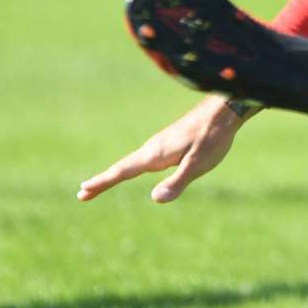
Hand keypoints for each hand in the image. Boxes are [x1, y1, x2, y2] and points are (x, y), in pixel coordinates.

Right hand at [77, 94, 246, 204]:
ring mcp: (160, 143)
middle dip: (103, 181)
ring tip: (99, 184)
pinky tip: (133, 169)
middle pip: (122, 167)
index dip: (103, 182)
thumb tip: (154, 198)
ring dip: (114, 173)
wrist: (225, 109)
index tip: (83, 191)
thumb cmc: (213, 137)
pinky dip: (129, 166)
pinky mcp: (169, 141)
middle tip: (82, 193)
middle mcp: (153, 148)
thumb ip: (177, 182)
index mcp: (155, 154)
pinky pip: (142, 158)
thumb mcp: (198, 164)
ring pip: (132, 161)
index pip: (123, 171)